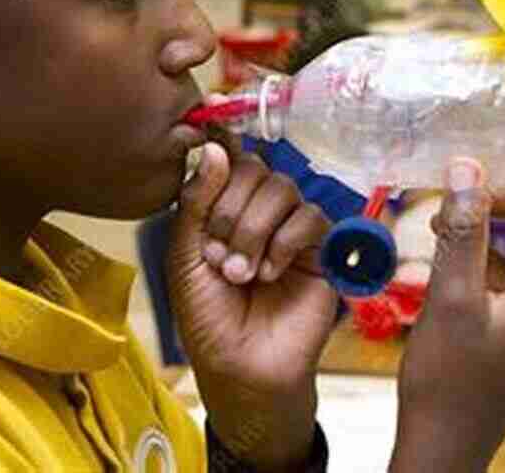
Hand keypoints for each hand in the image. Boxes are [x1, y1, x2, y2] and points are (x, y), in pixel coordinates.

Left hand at [167, 133, 336, 470]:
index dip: (220, 150)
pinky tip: (269, 274)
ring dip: (254, 229)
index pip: (226, 159)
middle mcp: (256, 212)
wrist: (241, 369)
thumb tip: (214, 147)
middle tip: (217, 253)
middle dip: (230, 208)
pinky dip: (285, 242)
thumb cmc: (208, 319)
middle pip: (254, 168)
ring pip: (282, 189)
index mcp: (220, 208)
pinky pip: (310, 218)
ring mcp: (289, 229)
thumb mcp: (185, 258)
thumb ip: (196, 202)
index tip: (208, 136)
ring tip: (239, 272)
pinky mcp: (320, 250)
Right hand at [390, 159, 504, 472]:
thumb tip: (468, 169)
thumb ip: (464, 230)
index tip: (474, 193)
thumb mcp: (450, 296)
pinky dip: (491, 257)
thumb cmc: (447, 382)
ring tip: (447, 225)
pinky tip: (453, 259)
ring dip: (496, 228)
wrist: (443, 445)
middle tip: (461, 202)